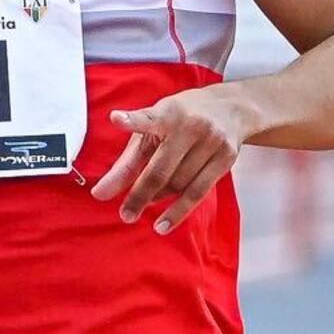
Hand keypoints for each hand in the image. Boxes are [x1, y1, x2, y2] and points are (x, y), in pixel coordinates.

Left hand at [91, 85, 261, 235]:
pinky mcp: (225, 158)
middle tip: (125, 214)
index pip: (147, 118)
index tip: (116, 119)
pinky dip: (178, 210)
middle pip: (160, 169)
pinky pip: (198, 192)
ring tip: (145, 204)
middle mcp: (190, 126)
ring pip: (178, 183)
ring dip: (157, 198)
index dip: (131, 121)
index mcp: (167, 113)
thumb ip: (129, 160)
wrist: (231, 108)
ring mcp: (211, 142)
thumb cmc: (182, 118)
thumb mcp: (154, 129)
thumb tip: (102, 193)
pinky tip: (164, 224)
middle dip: (140, 194)